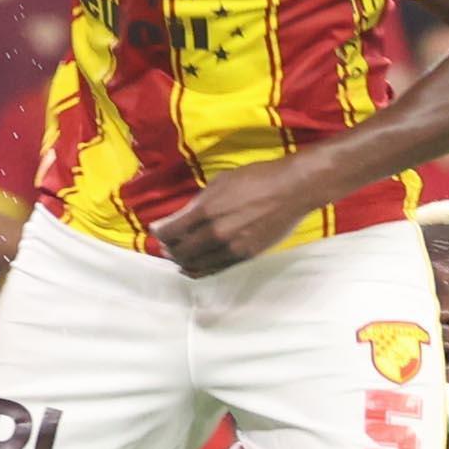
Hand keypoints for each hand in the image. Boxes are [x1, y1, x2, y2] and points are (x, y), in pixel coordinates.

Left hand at [154, 157, 318, 274]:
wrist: (292, 190)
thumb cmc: (257, 178)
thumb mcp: (221, 181)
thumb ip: (199, 201)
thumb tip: (183, 216)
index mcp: (206, 210)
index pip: (170, 231)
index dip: (159, 232)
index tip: (156, 230)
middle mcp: (215, 233)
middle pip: (180, 252)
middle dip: (168, 249)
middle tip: (164, 245)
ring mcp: (231, 248)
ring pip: (195, 265)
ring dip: (182, 262)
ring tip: (178, 256)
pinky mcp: (245, 256)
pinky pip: (215, 269)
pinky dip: (200, 269)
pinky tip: (194, 267)